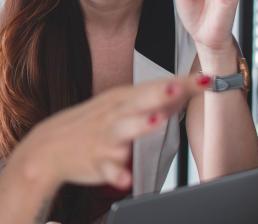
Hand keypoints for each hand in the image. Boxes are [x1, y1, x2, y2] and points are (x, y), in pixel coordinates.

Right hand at [10, 75, 211, 190]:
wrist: (49, 146)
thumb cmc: (90, 124)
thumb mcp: (119, 106)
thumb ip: (152, 101)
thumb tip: (185, 90)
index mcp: (122, 99)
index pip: (156, 86)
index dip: (182, 83)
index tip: (207, 79)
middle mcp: (114, 114)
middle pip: (139, 101)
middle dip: (158, 93)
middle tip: (179, 87)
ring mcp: (104, 137)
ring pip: (123, 130)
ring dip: (140, 125)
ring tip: (157, 121)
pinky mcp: (95, 161)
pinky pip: (107, 169)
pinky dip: (115, 173)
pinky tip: (124, 178)